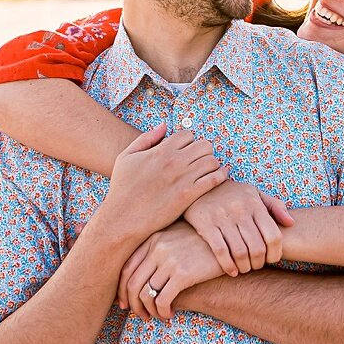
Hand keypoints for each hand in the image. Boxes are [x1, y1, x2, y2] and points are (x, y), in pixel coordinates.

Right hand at [91, 124, 226, 238]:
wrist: (123, 218)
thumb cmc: (122, 188)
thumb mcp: (126, 157)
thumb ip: (146, 138)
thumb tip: (164, 125)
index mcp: (161, 150)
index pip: (187, 134)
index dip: (188, 141)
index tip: (186, 151)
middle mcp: (174, 161)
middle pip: (204, 145)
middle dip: (203, 151)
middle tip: (199, 160)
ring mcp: (183, 178)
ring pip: (212, 161)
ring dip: (211, 164)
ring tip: (206, 170)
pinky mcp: (189, 195)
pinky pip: (215, 179)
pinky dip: (221, 175)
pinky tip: (220, 176)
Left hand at [117, 221, 227, 320]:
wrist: (231, 244)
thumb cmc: (203, 244)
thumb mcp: (178, 238)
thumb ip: (157, 251)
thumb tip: (138, 279)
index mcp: (153, 238)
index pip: (126, 268)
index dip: (121, 289)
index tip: (124, 303)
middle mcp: (157, 247)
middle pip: (132, 283)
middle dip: (133, 305)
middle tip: (141, 316)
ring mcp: (169, 260)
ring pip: (146, 295)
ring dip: (148, 311)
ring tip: (157, 317)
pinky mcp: (183, 274)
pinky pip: (162, 300)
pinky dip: (162, 312)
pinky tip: (170, 315)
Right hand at [183, 180, 294, 275]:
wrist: (199, 186)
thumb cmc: (232, 193)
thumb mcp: (255, 193)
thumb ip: (275, 206)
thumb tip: (291, 223)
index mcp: (254, 204)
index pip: (273, 235)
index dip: (276, 253)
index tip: (273, 259)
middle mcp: (240, 211)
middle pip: (257, 247)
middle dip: (259, 263)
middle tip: (257, 266)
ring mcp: (222, 218)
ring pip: (240, 252)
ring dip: (245, 266)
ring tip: (245, 269)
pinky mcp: (206, 225)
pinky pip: (220, 251)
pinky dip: (228, 265)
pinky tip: (232, 271)